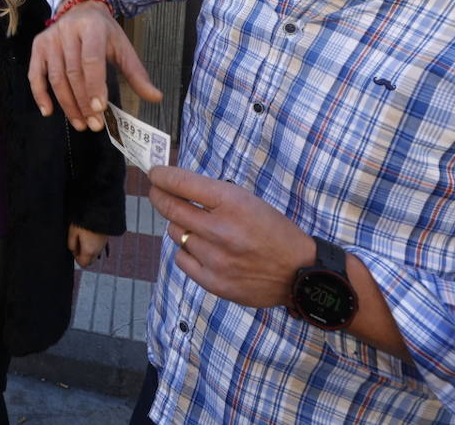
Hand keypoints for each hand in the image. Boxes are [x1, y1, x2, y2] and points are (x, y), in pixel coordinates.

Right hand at [28, 0, 160, 130]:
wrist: (80, 8)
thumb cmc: (104, 32)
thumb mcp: (123, 47)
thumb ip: (137, 73)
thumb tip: (156, 98)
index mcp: (92, 28)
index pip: (91, 59)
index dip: (94, 85)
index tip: (99, 109)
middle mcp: (68, 31)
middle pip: (73, 73)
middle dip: (83, 102)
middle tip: (94, 124)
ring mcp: (50, 39)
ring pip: (56, 78)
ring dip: (67, 104)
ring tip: (80, 124)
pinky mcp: (38, 46)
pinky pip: (36, 74)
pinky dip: (40, 94)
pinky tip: (49, 112)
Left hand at [67, 224, 108, 267]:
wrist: (99, 211)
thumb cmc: (84, 221)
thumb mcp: (72, 232)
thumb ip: (71, 245)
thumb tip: (73, 251)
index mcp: (89, 251)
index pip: (83, 264)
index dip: (77, 258)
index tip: (74, 249)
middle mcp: (98, 250)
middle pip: (90, 261)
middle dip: (84, 257)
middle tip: (78, 245)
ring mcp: (103, 245)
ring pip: (95, 254)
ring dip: (89, 250)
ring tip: (84, 238)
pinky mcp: (106, 239)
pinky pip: (99, 247)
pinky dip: (94, 245)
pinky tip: (90, 235)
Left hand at [147, 166, 314, 308]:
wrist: (299, 272)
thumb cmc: (275, 232)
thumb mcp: (250, 201)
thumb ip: (214, 196)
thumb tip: (176, 186)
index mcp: (232, 202)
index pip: (182, 183)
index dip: (161, 176)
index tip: (154, 173)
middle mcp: (220, 229)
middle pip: (169, 208)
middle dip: (158, 195)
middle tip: (156, 191)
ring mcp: (215, 258)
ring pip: (175, 233)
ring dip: (180, 226)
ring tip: (197, 227)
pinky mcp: (213, 281)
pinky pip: (181, 259)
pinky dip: (187, 252)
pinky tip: (202, 250)